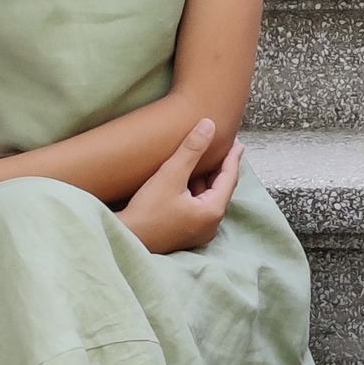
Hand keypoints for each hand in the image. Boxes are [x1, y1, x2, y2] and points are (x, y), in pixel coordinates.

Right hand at [121, 118, 241, 253]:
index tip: (237, 142)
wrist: (126, 239)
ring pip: (209, 198)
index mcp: (212, 211)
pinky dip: (197, 191)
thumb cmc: (147, 211)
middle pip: (221, 189)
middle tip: (224, 148)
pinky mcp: (186, 233)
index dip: (232, 158)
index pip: (229, 178)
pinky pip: (199, 206)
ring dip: (207, 179)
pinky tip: (188, 179)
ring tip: (205, 159)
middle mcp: (211, 224)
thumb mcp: (170, 174)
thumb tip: (209, 125)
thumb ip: (191, 149)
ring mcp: (199, 231)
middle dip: (221, 168)